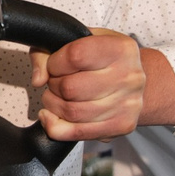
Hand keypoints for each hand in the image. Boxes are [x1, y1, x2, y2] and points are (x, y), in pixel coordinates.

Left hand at [29, 29, 146, 141]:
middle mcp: (129, 76)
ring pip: (72, 112)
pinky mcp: (122, 126)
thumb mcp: (78, 42)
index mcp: (120, 49)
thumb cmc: (102, 59)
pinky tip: (52, 116)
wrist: (135, 81)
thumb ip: (48, 52)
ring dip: (53, 105)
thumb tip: (38, 79)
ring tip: (56, 97)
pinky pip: (77, 133)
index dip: (55, 63)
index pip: (75, 56)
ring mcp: (128, 104)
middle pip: (70, 88)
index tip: (55, 64)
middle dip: (53, 86)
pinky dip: (55, 126)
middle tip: (56, 82)